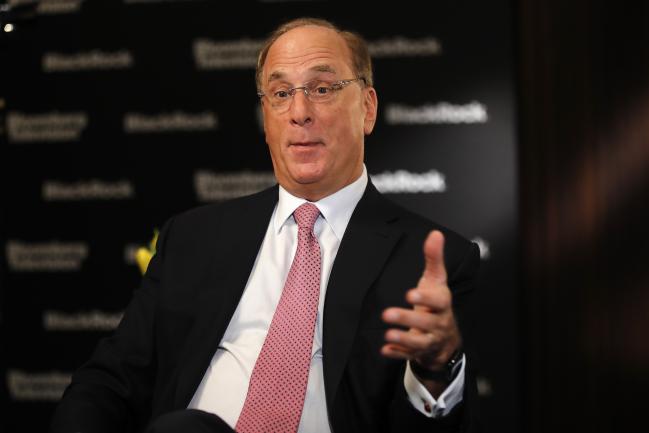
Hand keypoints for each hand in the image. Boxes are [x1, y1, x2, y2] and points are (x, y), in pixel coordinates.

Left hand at [381, 230, 461, 374]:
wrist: (446, 338)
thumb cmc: (437, 304)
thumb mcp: (436, 281)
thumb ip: (434, 259)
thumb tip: (435, 234)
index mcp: (442, 304)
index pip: (439, 302)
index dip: (425, 299)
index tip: (409, 294)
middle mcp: (438, 324)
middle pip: (426, 323)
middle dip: (407, 319)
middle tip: (387, 314)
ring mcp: (430, 340)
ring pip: (419, 342)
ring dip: (403, 339)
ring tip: (387, 334)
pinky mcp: (420, 353)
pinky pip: (410, 355)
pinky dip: (398, 353)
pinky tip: (385, 350)